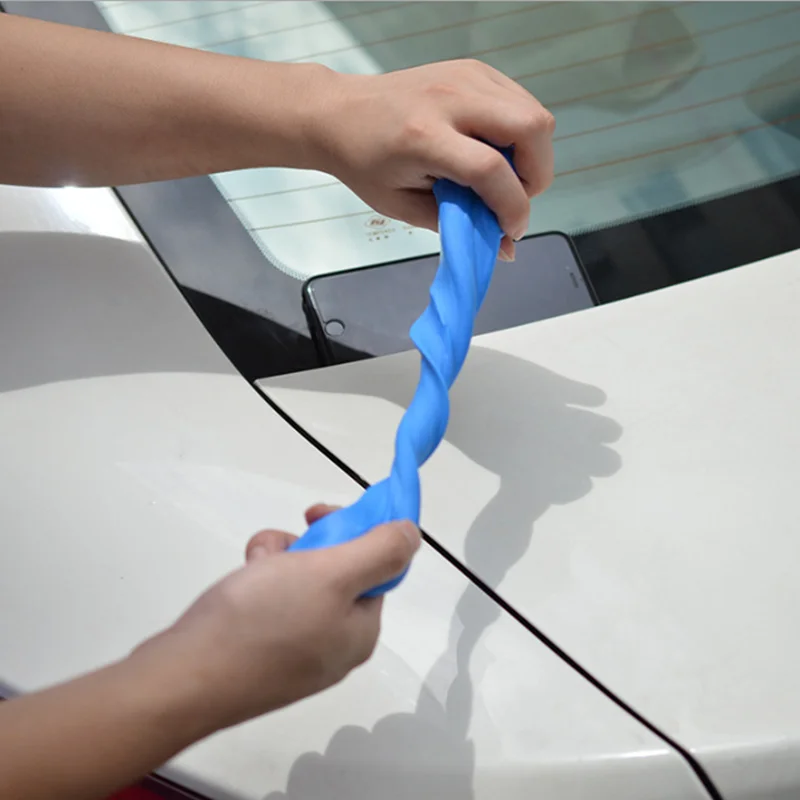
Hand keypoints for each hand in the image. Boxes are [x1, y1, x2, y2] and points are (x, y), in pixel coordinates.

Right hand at [130, 505, 420, 733]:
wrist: (182, 679)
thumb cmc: (261, 621)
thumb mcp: (331, 574)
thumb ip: (379, 550)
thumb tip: (413, 534)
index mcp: (360, 631)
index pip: (375, 567)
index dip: (353, 532)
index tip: (319, 514)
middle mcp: (333, 644)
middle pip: (335, 572)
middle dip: (307, 546)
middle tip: (283, 542)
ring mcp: (294, 652)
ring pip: (299, 580)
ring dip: (279, 557)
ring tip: (254, 562)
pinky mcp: (259, 652)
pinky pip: (270, 602)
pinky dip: (258, 579)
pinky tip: (241, 578)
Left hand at [310, 59, 555, 260]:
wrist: (341, 112)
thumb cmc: (365, 163)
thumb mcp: (403, 205)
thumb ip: (456, 225)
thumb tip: (506, 248)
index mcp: (424, 137)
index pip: (491, 170)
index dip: (513, 207)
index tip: (511, 231)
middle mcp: (450, 99)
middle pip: (531, 128)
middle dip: (536, 176)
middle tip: (512, 198)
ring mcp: (465, 77)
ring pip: (535, 113)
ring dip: (533, 155)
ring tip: (503, 176)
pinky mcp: (474, 69)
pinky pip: (522, 101)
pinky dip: (521, 133)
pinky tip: (495, 150)